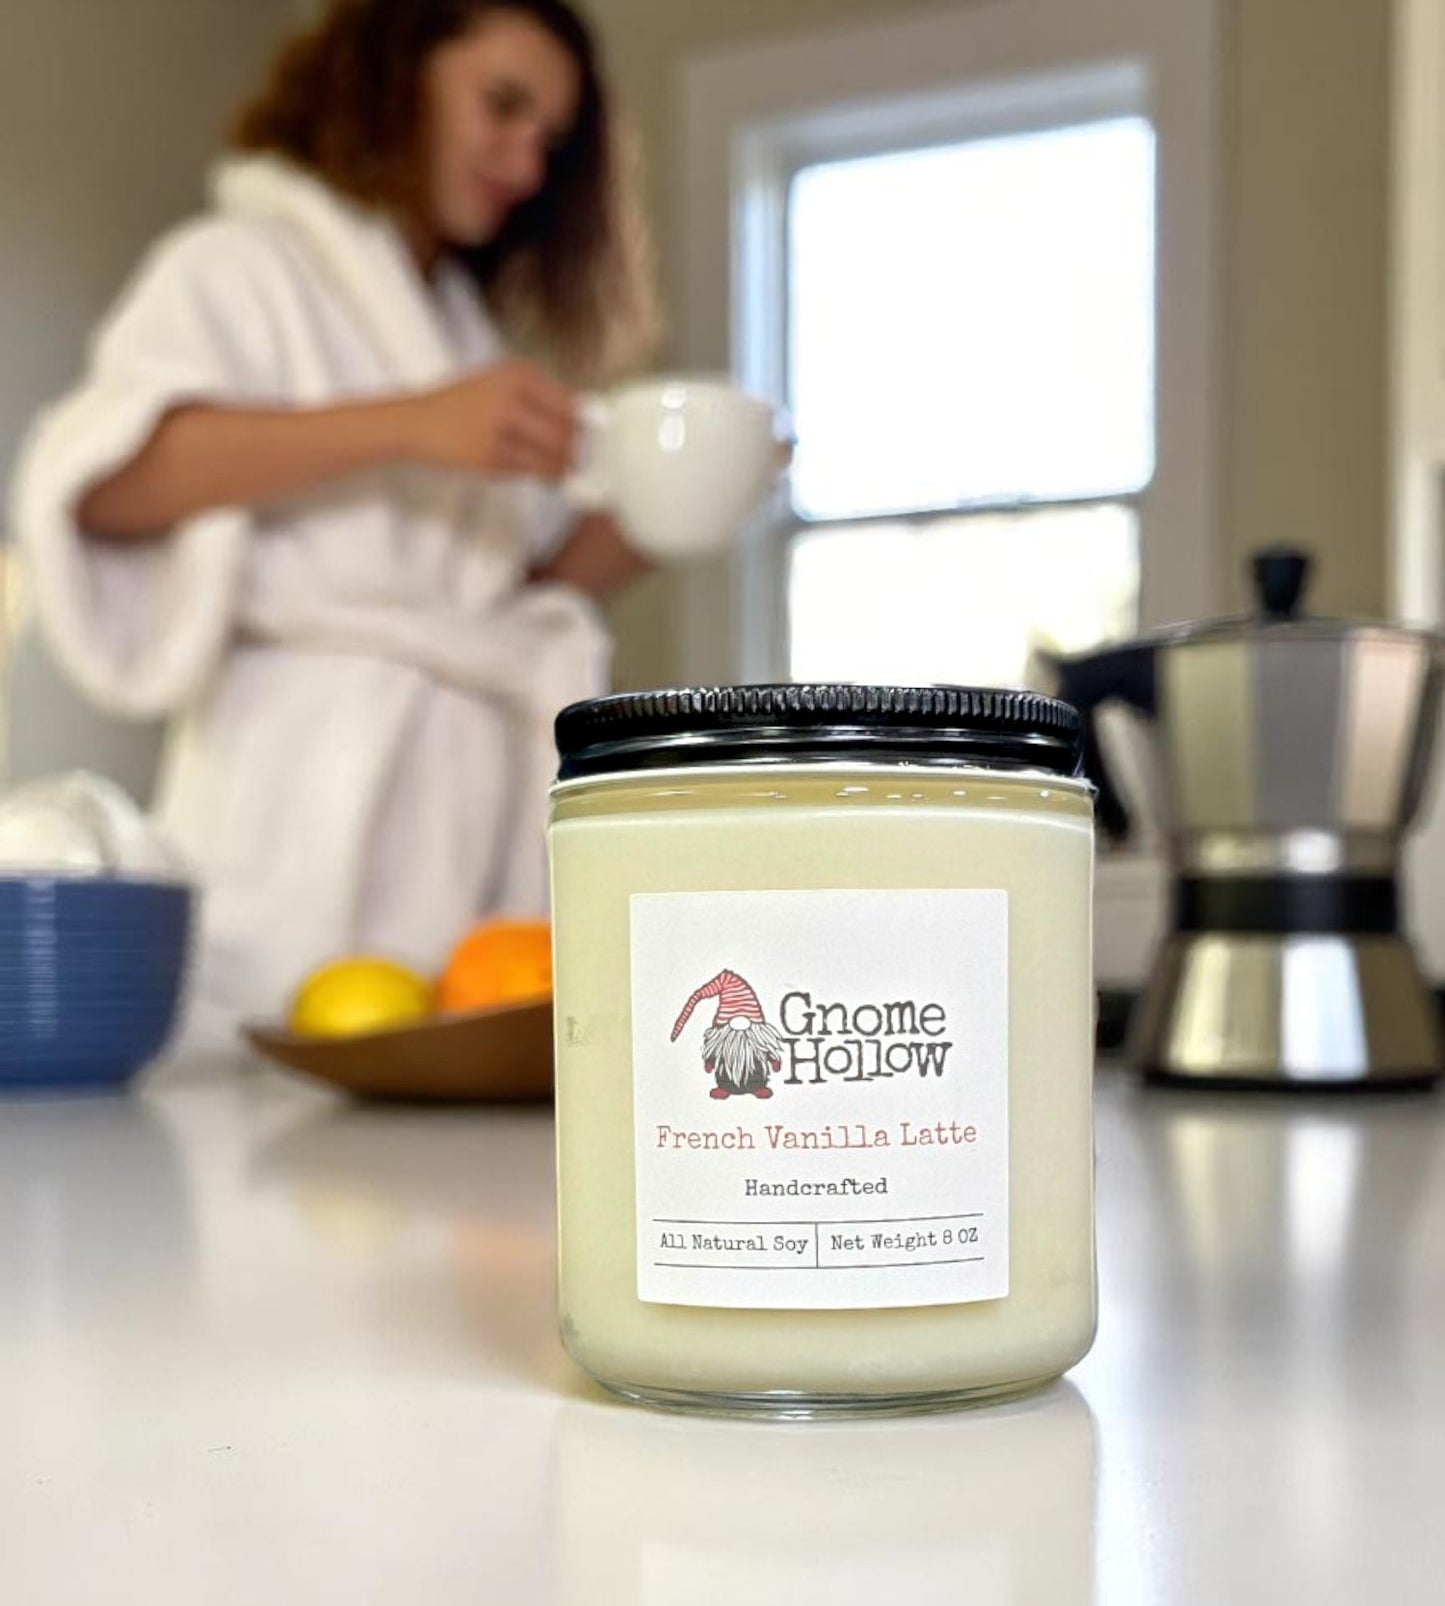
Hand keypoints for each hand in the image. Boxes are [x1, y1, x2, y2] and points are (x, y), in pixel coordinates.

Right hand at [407, 360, 577, 479]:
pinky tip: (540, 473)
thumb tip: (586, 422)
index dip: (587, 427)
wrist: (417, 421)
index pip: (570, 404)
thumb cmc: (466, 405)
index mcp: (518, 373)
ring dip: (563, 467)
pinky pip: (529, 470)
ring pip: (551, 455)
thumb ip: (541, 399)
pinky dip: (541, 475)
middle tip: (584, 462)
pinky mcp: (489, 456)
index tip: (596, 441)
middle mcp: (510, 396)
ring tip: (564, 471)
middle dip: (579, 451)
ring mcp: (499, 427)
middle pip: (565, 432)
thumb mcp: (502, 385)